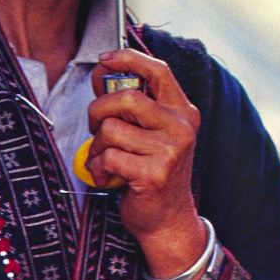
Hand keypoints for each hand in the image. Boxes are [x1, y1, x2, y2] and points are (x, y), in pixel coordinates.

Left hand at [87, 49, 203, 269]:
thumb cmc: (153, 172)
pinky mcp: (153, 175)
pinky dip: (98, 168)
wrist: (168, 220)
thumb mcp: (153, 132)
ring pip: (111, 129)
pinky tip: (107, 177)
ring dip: (97, 146)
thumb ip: (134, 104)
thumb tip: (104, 72)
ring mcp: (170, 151)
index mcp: (182, 111)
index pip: (158, 70)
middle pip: (126, 98)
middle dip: (98, 111)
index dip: (128, 58)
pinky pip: (109, 157)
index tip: (105, 60)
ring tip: (106, 159)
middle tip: (96, 128)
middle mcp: (181, 127)